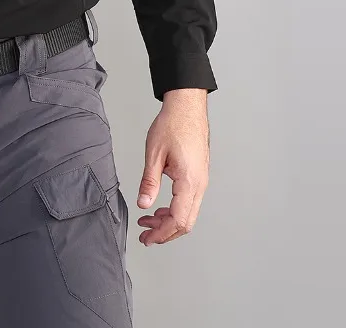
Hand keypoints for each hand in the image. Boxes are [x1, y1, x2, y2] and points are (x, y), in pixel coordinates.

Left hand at [135, 87, 209, 245]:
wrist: (187, 107)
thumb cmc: (172, 124)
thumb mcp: (154, 153)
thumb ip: (149, 182)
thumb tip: (143, 204)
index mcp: (189, 181)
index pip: (178, 219)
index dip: (161, 233)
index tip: (147, 238)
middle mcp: (200, 184)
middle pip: (186, 222)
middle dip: (165, 233)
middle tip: (145, 236)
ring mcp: (202, 180)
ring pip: (188, 213)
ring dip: (169, 221)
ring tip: (147, 221)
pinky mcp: (199, 175)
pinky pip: (189, 201)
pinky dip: (174, 210)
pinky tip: (159, 207)